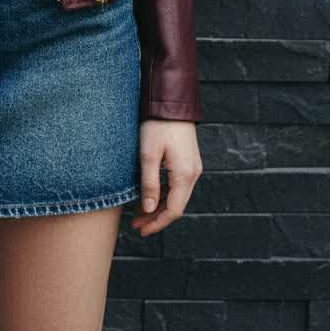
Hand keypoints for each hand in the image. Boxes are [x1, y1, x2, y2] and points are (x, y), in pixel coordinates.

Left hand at [130, 119, 201, 236]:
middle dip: (156, 217)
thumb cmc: (158, 125)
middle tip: (136, 224)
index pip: (173, 210)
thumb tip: (147, 209)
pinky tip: (152, 195)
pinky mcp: (189, 160)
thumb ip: (149, 184)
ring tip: (140, 212)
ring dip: (160, 207)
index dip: (156, 223)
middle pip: (176, 206)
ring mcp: (193, 166)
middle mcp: (193, 173)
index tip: (140, 230)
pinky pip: (178, 185)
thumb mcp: (148, 154)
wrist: (172, 100)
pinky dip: (165, 194)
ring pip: (178, 196)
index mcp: (184, 175)